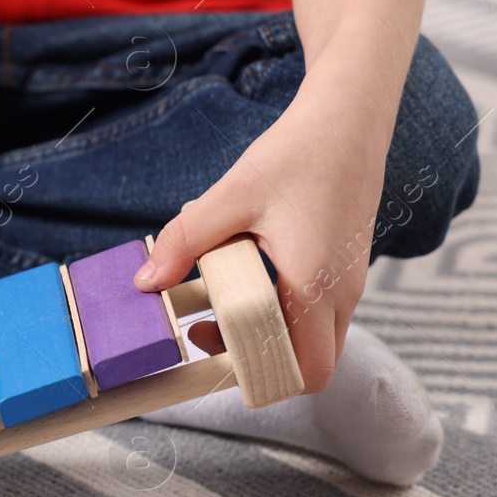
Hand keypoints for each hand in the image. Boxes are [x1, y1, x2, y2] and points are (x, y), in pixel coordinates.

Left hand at [135, 82, 394, 391]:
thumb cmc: (298, 153)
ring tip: (217, 298)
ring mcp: (348, 281)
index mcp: (315, 285)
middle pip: (311, 363)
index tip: (215, 352)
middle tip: (208, 330)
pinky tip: (243, 270)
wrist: (350, 117)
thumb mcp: (231, 195)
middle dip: (259, 361)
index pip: (307, 371)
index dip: (263, 379)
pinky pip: (316, 309)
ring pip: (313, 337)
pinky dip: (281, 308)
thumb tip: (145, 283)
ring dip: (267, 332)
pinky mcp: (344, 266)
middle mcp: (341, 293)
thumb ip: (185, 241)